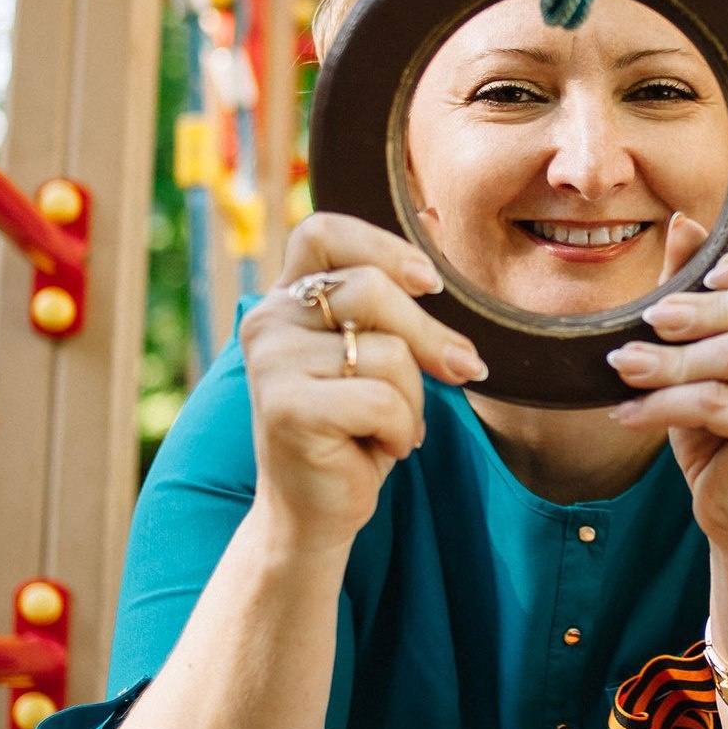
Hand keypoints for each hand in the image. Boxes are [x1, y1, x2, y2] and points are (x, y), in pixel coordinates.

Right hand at [240, 214, 486, 550]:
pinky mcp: (284, 406)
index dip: (383, 246)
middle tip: (460, 370)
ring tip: (391, 426)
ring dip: (413, 398)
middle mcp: (267, 321)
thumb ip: (392, 296)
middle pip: (372, 290)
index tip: (429, 282)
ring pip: (388, 352)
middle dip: (430, 337)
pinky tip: (379, 446)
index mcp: (284, 300)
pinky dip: (401, 429)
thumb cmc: (354, 430)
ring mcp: (270, 362)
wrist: (314, 514)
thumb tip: (434, 214)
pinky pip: (381, 399)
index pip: (322, 231)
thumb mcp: (375, 352)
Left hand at [607, 230, 727, 555]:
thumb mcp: (705, 354)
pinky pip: (719, 403)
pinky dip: (663, 404)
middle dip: (708, 304)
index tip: (712, 272)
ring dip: (670, 359)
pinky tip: (628, 413)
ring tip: (624, 365)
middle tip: (653, 318)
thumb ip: (698, 290)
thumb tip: (683, 224)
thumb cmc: (723, 431)